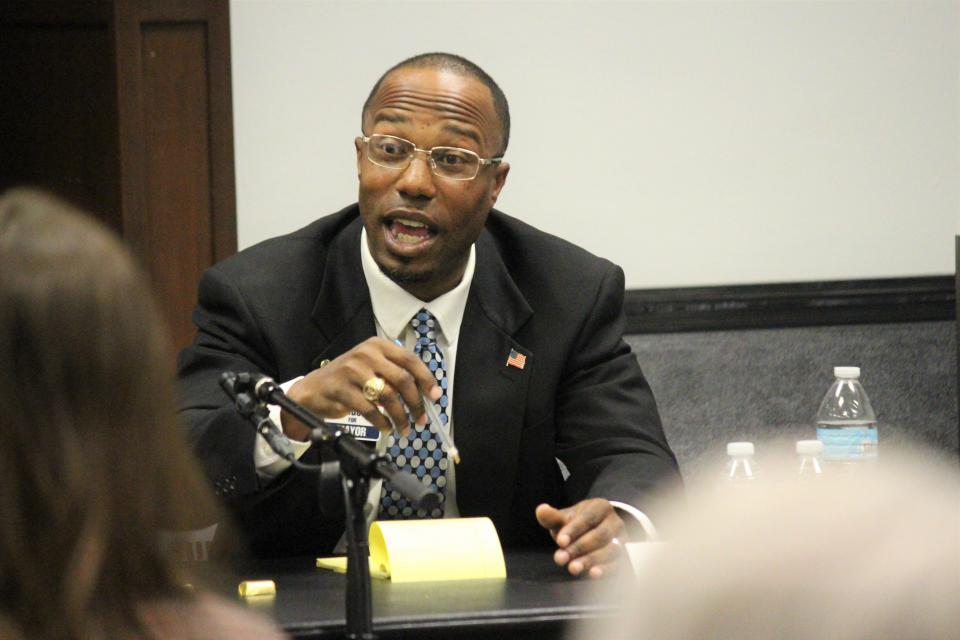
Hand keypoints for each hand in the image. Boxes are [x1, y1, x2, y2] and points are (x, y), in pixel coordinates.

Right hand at [280, 337, 441, 440]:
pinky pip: (371, 410)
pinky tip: (386, 427)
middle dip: (416, 403)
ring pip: (389, 397)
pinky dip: (382, 422)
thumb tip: (425, 393)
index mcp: (378, 345)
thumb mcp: (371, 367)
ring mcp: (353, 371)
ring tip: (404, 428)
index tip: (435, 396)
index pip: (410, 360)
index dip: (426, 379)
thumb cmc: (349, 379)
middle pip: (403, 380)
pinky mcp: (343, 390)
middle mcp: (367, 354)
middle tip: (421, 419)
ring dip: (401, 417)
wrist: (314, 388)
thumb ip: (395, 374)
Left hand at [535, 498, 625, 578]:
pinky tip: (593, 574)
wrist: (595, 532)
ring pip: (611, 550)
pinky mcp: (625, 557)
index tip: (560, 542)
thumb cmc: (577, 525)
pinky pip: (619, 564)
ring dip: (591, 560)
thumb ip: (553, 517)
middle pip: (600, 535)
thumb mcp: (565, 519)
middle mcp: (615, 522)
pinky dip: (607, 569)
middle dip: (579, 548)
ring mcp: (623, 540)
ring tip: (573, 568)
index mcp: (600, 507)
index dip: (574, 530)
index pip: (588, 518)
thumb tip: (541, 510)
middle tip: (560, 559)